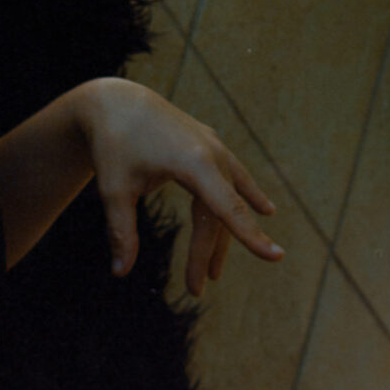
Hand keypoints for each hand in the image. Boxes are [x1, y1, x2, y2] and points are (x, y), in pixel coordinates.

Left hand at [76, 77, 282, 295]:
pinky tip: (265, 208)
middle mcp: (212, 152)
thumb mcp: (113, 189)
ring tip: (216, 271)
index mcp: (194, 162)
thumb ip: (122, 231)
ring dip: (224, 233)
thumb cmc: (113, 144)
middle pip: (218, 213)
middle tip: (196, 288)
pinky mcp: (208, 142)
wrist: (114, 100)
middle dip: (208, 253)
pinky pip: (232, 175)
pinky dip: (246, 194)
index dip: (251, 236)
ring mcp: (213, 145)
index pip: (228, 208)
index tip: (276, 257)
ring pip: (227, 197)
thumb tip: (120, 273)